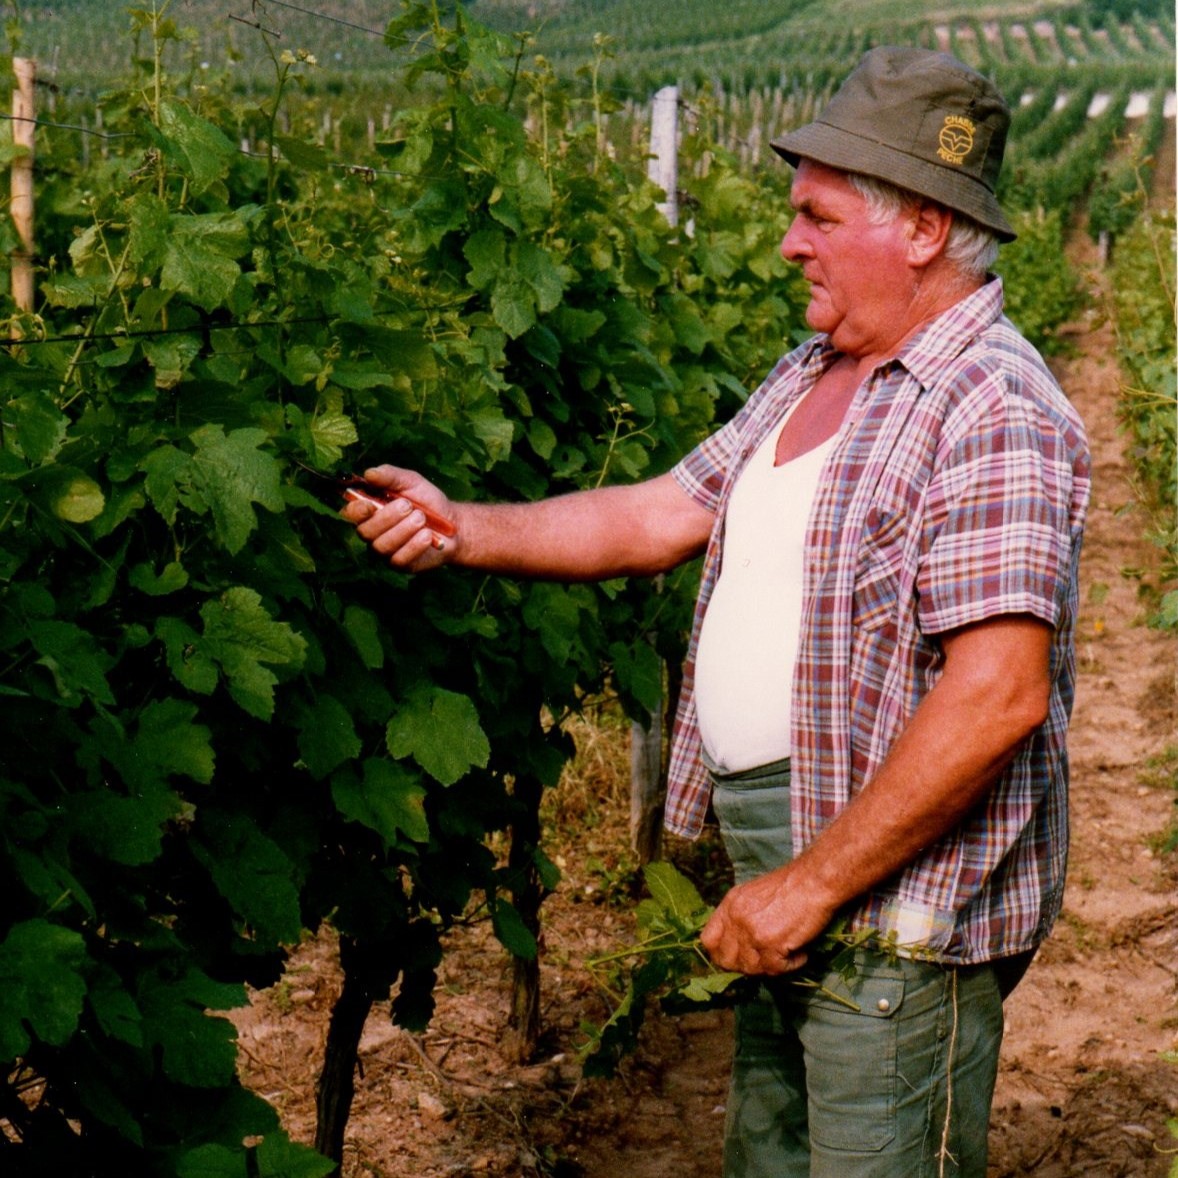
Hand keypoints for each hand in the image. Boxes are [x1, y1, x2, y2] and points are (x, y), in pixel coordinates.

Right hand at [344, 464, 457, 571]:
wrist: (453, 522)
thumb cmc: (426, 501)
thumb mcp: (410, 482)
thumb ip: (390, 476)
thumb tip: (369, 474)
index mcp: (370, 511)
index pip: (350, 514)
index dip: (357, 510)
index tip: (370, 504)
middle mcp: (373, 533)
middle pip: (365, 531)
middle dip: (387, 517)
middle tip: (409, 506)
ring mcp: (385, 550)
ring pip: (382, 545)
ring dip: (403, 530)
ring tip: (422, 519)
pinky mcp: (401, 564)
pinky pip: (399, 558)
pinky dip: (415, 545)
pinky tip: (428, 535)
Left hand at [699, 861, 834, 975]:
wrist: (814, 880)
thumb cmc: (792, 886)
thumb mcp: (754, 894)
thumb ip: (741, 916)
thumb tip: (738, 946)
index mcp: (730, 904)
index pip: (709, 940)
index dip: (721, 954)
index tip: (736, 959)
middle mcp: (735, 918)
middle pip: (726, 960)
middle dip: (746, 967)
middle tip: (767, 961)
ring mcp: (751, 931)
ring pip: (751, 969)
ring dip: (771, 966)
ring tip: (789, 952)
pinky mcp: (770, 943)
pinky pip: (775, 969)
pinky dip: (791, 965)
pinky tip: (800, 953)